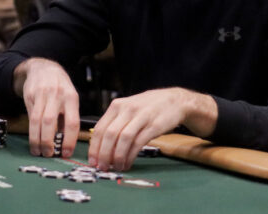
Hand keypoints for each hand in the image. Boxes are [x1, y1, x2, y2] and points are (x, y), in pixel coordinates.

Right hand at [13, 58, 79, 157]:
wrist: (43, 68)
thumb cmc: (60, 88)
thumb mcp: (70, 98)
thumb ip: (68, 118)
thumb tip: (65, 143)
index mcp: (71, 97)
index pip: (72, 122)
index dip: (69, 140)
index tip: (66, 153)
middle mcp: (57, 95)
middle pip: (50, 122)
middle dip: (48, 141)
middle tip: (48, 155)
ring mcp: (42, 94)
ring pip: (37, 121)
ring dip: (37, 139)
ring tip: (39, 151)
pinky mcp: (29, 95)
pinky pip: (30, 116)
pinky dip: (31, 131)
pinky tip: (33, 140)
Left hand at [88, 88, 216, 171]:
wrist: (175, 100)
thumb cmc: (149, 107)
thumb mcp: (129, 107)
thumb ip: (115, 122)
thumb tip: (100, 146)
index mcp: (117, 105)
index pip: (100, 128)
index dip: (94, 147)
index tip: (92, 161)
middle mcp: (127, 109)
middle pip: (109, 135)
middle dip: (104, 154)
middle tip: (103, 167)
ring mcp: (141, 117)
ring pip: (123, 139)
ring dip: (118, 157)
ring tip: (117, 167)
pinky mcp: (154, 125)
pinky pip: (138, 143)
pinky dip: (131, 155)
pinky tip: (128, 163)